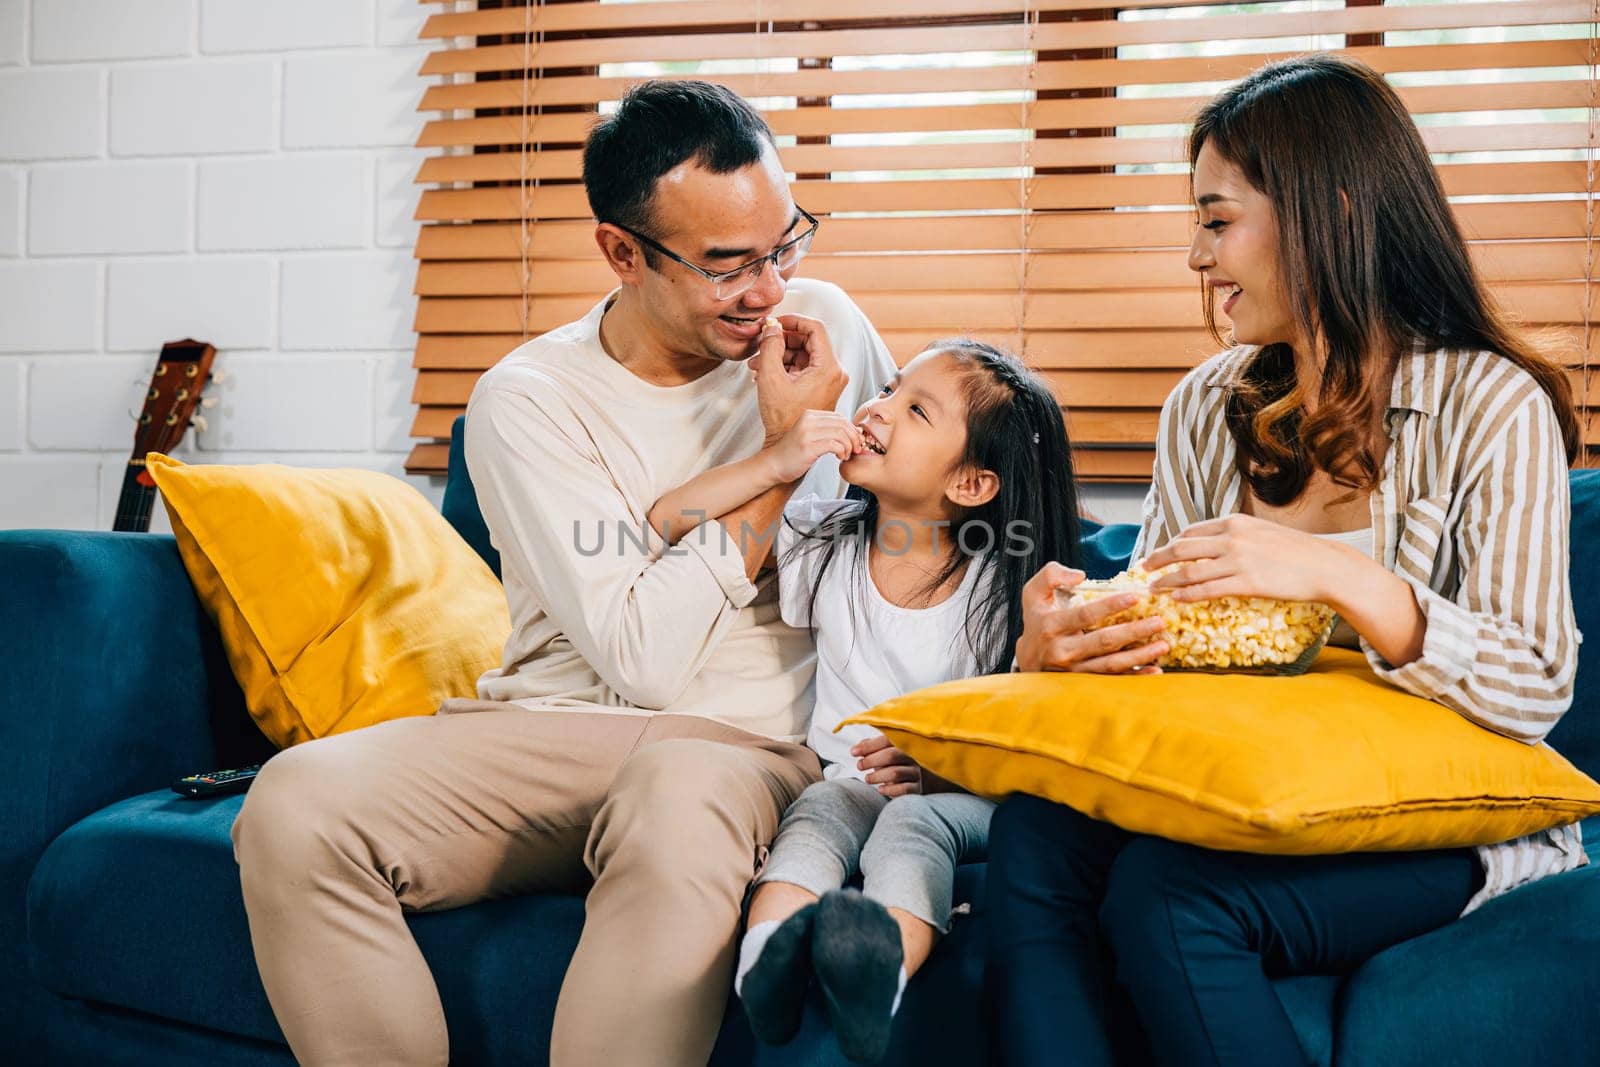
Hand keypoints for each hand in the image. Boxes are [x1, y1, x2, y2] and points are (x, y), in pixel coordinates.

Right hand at [752, 315, 848, 440]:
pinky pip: (805, 367)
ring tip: (758, 363)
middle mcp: (834, 372)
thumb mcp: (771, 378)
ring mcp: (829, 380)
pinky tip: (766, 372)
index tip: (776, 324)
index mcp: (828, 368)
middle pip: (809, 340)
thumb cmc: (782, 418)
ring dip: (781, 354)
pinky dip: (786, 366)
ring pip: (805, 354)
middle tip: (763, 342)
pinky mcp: (822, 387)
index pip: (815, 328)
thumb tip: (771, 328)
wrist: (788, 444)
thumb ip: (770, 347)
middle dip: (783, 340)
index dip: (794, 321)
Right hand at [763, 411, 865, 483]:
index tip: (856, 440)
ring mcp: (807, 433)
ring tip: (847, 455)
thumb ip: (826, 430)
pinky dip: (842, 451)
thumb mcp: (809, 435)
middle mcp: (808, 421)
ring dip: (849, 446)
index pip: (839, 417)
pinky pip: (834, 445)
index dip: (851, 429)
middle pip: (842, 424)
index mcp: (809, 415)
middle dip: (854, 437)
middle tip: (857, 449)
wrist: (773, 465)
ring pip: (840, 434)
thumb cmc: (792, 454)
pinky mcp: (807, 447)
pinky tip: (840, 458)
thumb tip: (852, 430)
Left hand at [852, 735, 921, 796]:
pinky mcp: (917, 788)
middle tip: (860, 765)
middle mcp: (912, 757)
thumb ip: (870, 747)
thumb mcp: (882, 752)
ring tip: (867, 778)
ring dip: (877, 776)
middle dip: (871, 760)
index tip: (853, 752)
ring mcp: (915, 772)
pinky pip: (904, 789)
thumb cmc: (893, 764)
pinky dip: (890, 790)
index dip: (869, 746)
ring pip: (895, 773)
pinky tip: (881, 789)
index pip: (887, 740)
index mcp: (903, 744)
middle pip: (891, 755)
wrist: (912, 781)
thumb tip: (856, 749)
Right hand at [1014, 562, 1168, 673]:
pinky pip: (1113, 680)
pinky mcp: (1084, 682)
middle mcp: (1063, 650)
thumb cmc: (1037, 619)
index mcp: (1052, 625)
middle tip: (1159, 621)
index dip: (1110, 606)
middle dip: (1134, 632)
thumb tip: (1080, 575)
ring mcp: (1074, 670)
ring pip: (1111, 665)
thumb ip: (1051, 575)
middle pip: (1103, 642)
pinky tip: (1155, 669)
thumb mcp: (1033, 592)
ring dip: (1140, 655)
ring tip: (1164, 644)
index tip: (1135, 596)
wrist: (1028, 657)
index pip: (1085, 615)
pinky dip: (1135, 676)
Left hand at [1141, 514, 1355, 604]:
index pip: (1190, 532)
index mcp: (1234, 522)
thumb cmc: (1295, 551)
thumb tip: (1211, 545)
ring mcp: (1239, 560)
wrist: (1325, 565)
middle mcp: (1232, 537)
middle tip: (1142, 570)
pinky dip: (1187, 595)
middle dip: (1157, 559)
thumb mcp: (1260, 532)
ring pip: (1189, 571)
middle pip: (1181, 548)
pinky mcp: (1247, 582)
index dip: (1169, 544)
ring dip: (1166, 581)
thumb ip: (1235, 536)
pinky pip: (1207, 590)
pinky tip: (1176, 600)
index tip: (1158, 555)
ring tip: (1153, 589)